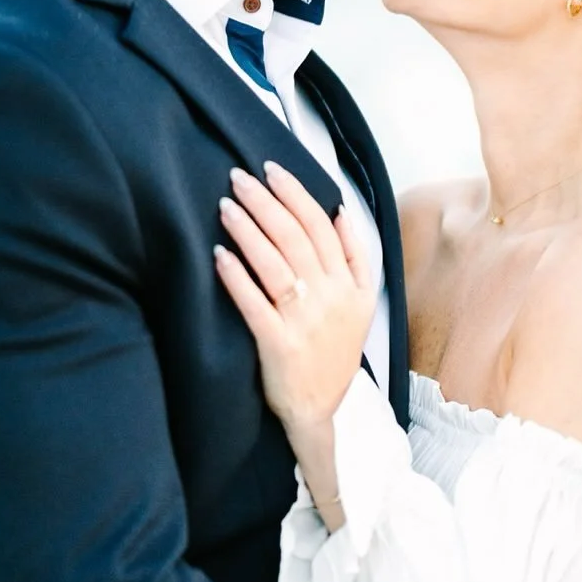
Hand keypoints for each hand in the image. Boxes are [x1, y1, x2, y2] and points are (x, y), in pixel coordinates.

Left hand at [214, 162, 375, 430]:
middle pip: (296, 238)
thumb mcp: (362, 305)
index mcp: (351, 285)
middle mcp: (331, 299)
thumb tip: (339, 212)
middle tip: (239, 178)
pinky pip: (254, 303)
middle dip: (266, 202)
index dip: (295, 194)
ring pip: (275, 264)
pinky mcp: (278, 344)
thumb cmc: (332, 353)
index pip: (322, 226)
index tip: (271, 171)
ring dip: (249, 230)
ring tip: (226, 206)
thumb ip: (355, 257)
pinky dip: (237, 276)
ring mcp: (305, 322)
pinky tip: (219, 255)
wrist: (318, 410)